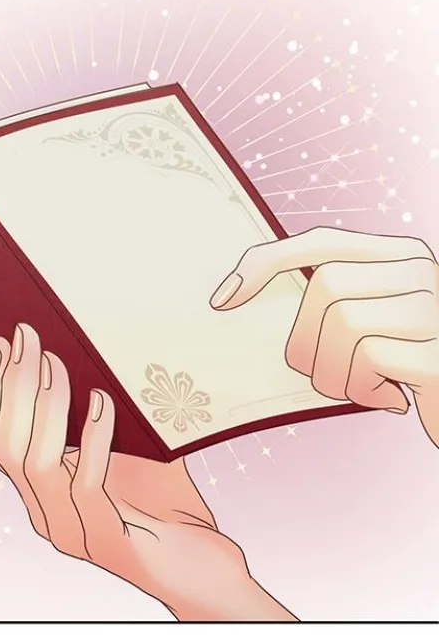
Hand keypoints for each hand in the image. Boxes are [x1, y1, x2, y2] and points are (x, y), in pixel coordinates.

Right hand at [0, 322, 291, 620]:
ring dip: (45, 406)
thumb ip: (102, 412)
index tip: (3, 344)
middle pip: (5, 447)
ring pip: (34, 464)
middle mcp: (46, 514)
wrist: (205, 567)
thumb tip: (92, 343)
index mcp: (41, 492)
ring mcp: (72, 532)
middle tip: (27, 338)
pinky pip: (86, 485)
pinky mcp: (107, 543)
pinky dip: (92, 438)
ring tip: (59, 362)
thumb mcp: (129, 449)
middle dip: (12, 386)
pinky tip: (104, 402)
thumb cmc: (167, 505)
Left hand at [211, 229, 438, 445]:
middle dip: (306, 342)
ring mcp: (435, 308)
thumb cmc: (419, 370)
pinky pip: (370, 359)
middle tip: (327, 377)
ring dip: (335, 373)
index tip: (224, 298)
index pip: (322, 240)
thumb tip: (248, 298)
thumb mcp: (383, 327)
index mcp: (404, 256)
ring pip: (343, 324)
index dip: (267, 262)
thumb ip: (342, 305)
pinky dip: (363, 389)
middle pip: (327, 286)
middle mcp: (424, 270)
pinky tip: (392, 400)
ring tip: (362, 390)